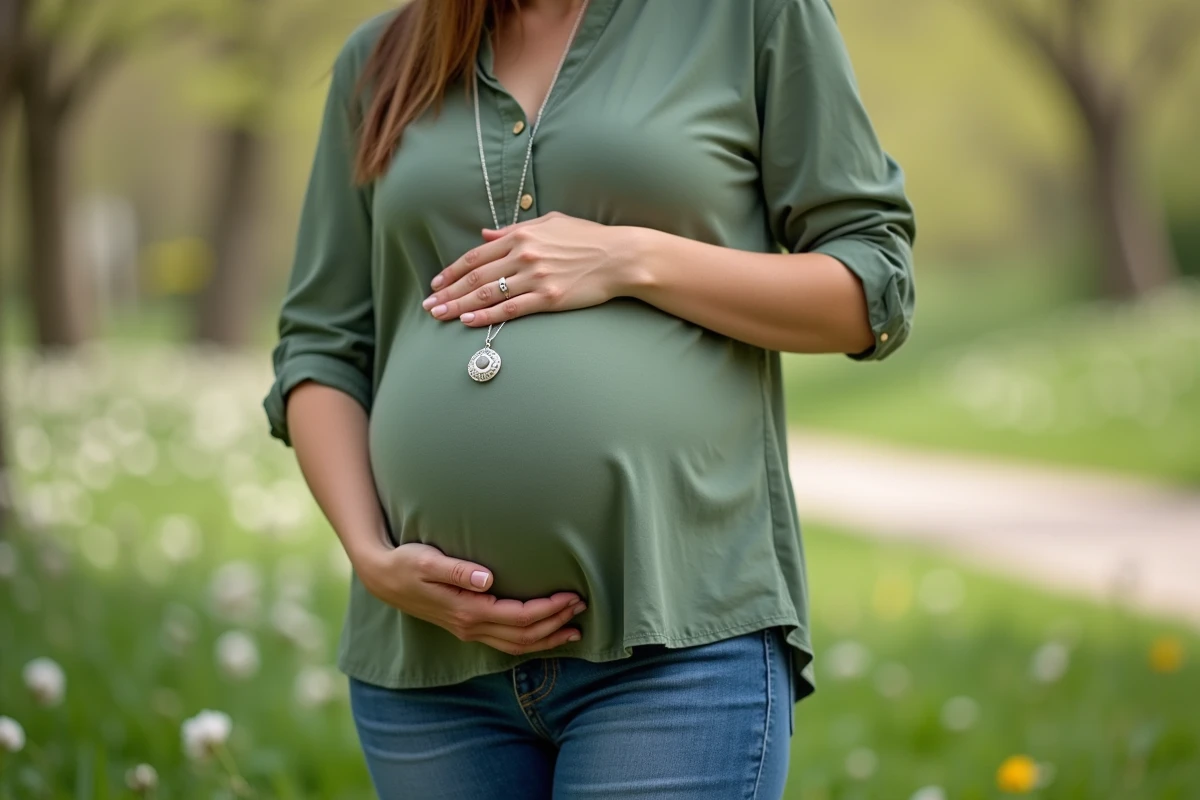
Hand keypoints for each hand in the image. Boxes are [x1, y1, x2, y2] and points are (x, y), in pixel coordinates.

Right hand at [353, 541, 585, 654]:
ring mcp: (468, 630)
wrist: (383, 577)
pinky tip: (545, 634)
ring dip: (547, 639)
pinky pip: (506, 643)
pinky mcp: (467, 626)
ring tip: (575, 629)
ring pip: (517, 645)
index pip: (519, 617)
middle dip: (556, 623)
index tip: (571, 596)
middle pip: (524, 635)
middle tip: (582, 606)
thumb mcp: (427, 560)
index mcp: (467, 611)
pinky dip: (530, 642)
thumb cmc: (407, 562)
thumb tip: (486, 579)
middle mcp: (470, 626)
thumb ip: (457, 570)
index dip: (549, 610)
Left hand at [421, 212, 639, 327]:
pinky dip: (486, 316)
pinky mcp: (548, 298)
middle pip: (475, 277)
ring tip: (439, 315)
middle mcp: (523, 255)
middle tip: (428, 305)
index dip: (452, 271)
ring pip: (486, 294)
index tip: (436, 283)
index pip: (476, 255)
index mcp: (521, 235)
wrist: (620, 257)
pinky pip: (510, 309)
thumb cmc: (589, 238)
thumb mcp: (550, 223)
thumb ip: (515, 229)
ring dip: (458, 306)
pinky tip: (468, 322)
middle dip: (448, 292)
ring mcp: (535, 277)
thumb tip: (486, 233)